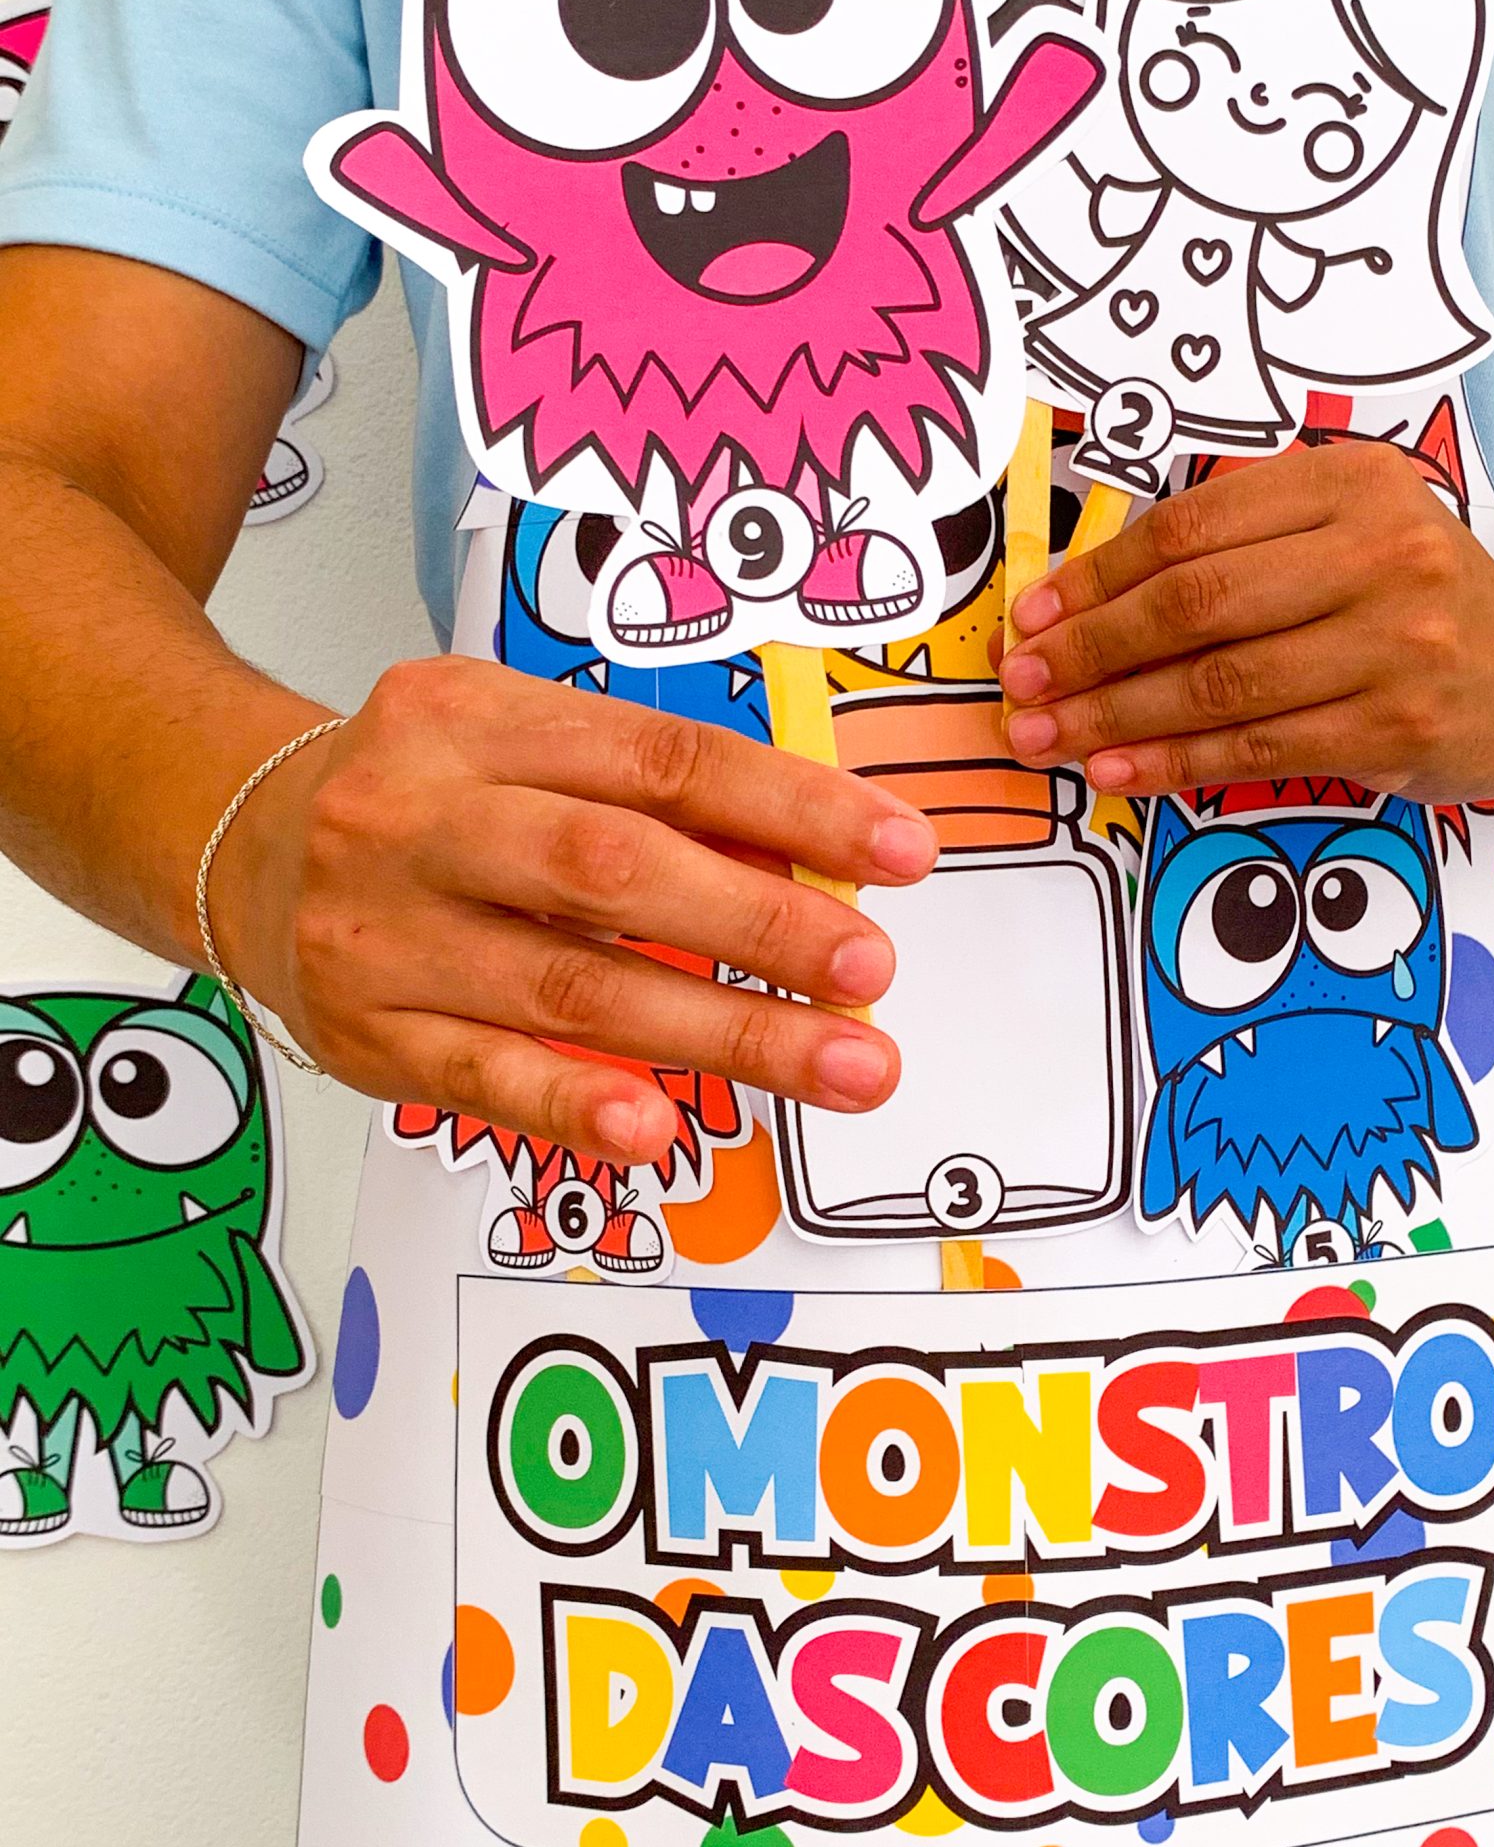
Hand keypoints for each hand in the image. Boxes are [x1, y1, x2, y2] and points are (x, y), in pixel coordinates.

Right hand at [211, 655, 937, 1162]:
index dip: (793, 805)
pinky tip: (661, 1128)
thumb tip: (816, 860)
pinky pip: (487, 1079)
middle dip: (762, 924)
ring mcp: (385, 933)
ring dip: (723, 1033)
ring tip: (839, 1065)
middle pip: (615, 872)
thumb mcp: (525, 744)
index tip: (898, 852)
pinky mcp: (368, 1036)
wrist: (241, 845)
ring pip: (573, 989)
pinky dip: (580, 1107)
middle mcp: (419, 817)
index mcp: (473, 717)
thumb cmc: (429, 796)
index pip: (663, 760)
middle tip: (871, 972)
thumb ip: (653, 797)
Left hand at [999, 444, 1493, 800]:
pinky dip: (1175, 762)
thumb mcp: (1347, 526)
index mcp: (1352, 484)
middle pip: (1198, 604)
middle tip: (1022, 683)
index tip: (1034, 613)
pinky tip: (1117, 769)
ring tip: (1048, 736)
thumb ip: (1243, 539)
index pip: (1193, 527)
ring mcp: (1396, 645)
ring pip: (1220, 684)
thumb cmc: (1416, 596)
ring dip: (1116, 715)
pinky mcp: (1398, 728)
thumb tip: (1090, 594)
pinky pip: (1258, 748)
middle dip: (1092, 649)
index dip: (1099, 574)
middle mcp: (1381, 554)